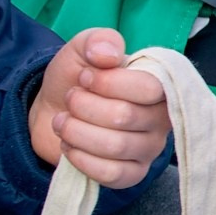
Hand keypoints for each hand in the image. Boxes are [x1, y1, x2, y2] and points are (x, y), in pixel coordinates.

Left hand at [27, 28, 168, 188]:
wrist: (54, 110)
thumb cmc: (77, 79)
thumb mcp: (83, 49)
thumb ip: (98, 41)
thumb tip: (108, 55)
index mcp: (159, 85)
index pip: (149, 88)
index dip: (109, 83)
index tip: (85, 76)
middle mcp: (161, 118)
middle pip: (124, 117)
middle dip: (83, 106)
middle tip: (71, 99)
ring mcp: (149, 148)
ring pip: (114, 146)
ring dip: (76, 131)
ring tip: (63, 121)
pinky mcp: (133, 173)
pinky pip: (111, 174)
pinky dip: (81, 158)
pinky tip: (70, 145)